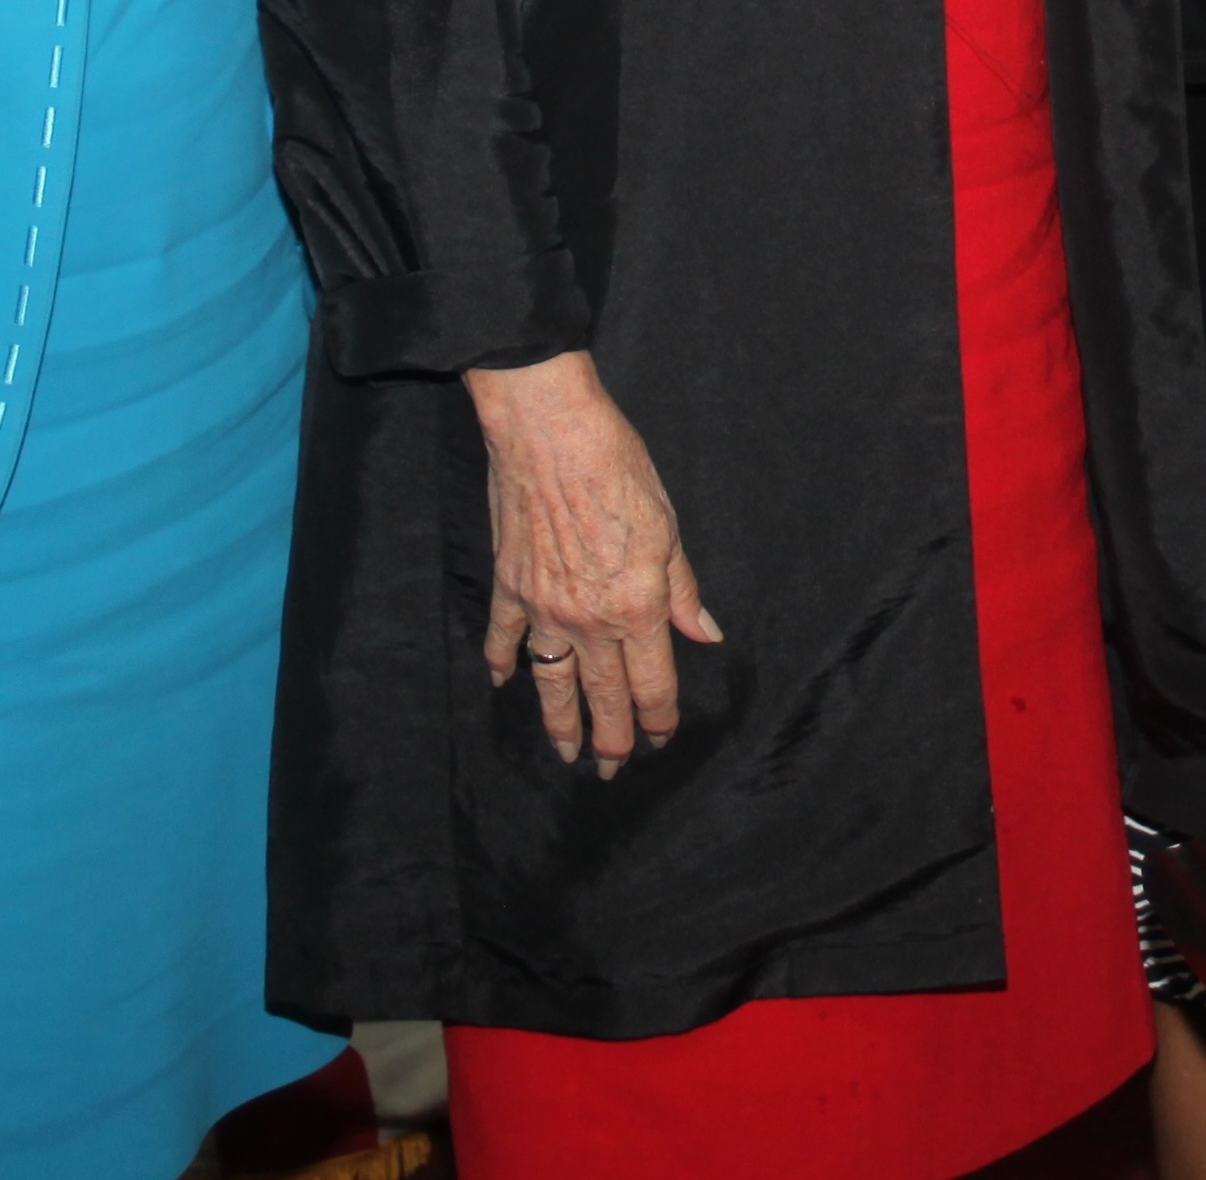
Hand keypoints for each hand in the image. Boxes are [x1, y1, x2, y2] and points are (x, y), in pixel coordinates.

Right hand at [467, 352, 721, 773]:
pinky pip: (504, 639)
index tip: (660, 739)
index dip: (657, 718)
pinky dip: (500, 664)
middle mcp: (589, 620)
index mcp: (637, 606)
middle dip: (612, 740)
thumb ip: (683, 590)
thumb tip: (705, 634)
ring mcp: (543, 608)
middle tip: (613, 771)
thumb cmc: (618, 469)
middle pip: (602, 696)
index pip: (652, 683)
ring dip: (560, 723)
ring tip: (567, 754)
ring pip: (552, 684)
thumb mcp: (668, 527)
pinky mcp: (509, 588)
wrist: (550, 434)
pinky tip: (501, 684)